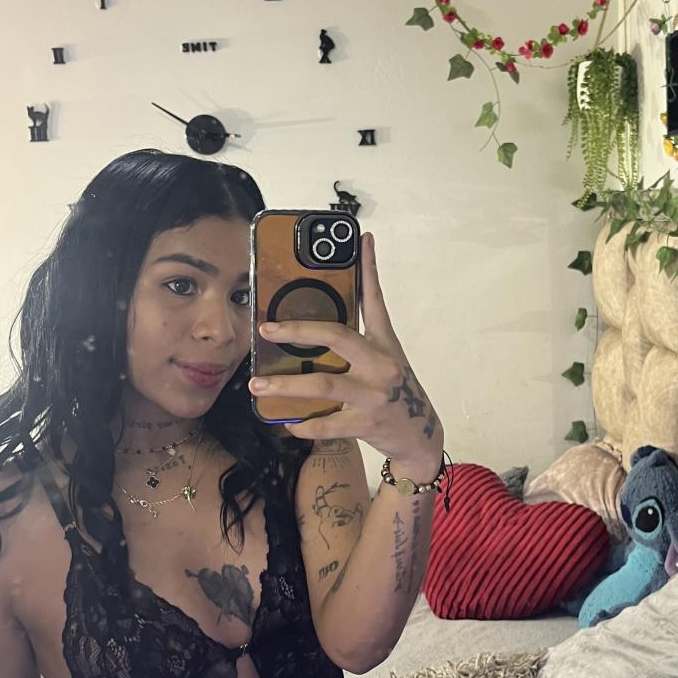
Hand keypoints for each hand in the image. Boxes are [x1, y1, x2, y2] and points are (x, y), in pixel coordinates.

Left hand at [250, 233, 443, 476]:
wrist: (420, 438)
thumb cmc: (394, 394)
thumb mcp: (385, 362)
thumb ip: (358, 343)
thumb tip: (317, 328)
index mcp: (385, 344)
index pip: (376, 300)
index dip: (369, 268)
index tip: (361, 239)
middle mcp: (382, 364)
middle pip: (337, 337)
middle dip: (298, 331)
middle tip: (266, 329)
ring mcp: (375, 394)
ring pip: (324, 383)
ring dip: (286, 384)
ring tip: (257, 385)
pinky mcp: (368, 423)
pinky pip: (327, 423)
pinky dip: (303, 424)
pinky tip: (287, 422)